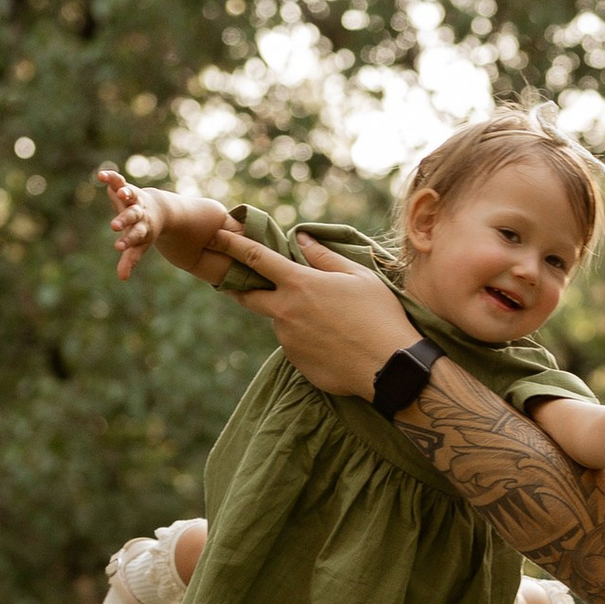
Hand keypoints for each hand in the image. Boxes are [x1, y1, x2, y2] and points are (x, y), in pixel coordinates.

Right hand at [96, 165, 167, 278]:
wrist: (159, 209)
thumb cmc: (144, 230)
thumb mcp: (139, 245)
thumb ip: (130, 259)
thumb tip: (122, 278)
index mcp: (142, 229)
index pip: (135, 236)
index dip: (128, 241)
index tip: (118, 247)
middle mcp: (140, 213)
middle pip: (133, 216)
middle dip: (124, 220)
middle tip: (114, 226)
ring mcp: (135, 199)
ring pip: (131, 196)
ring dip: (126, 194)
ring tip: (121, 194)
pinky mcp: (127, 187)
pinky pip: (119, 180)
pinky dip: (111, 177)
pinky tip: (100, 175)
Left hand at [225, 227, 418, 395]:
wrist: (388, 368)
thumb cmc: (379, 315)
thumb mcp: (358, 277)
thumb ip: (324, 257)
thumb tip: (302, 239)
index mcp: (299, 284)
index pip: (256, 258)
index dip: (233, 245)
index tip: (216, 236)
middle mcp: (285, 312)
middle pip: (248, 296)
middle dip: (239, 286)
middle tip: (238, 281)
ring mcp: (288, 340)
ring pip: (279, 321)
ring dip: (290, 315)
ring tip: (326, 321)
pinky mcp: (296, 362)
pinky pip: (294, 344)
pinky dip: (305, 339)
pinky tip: (332, 342)